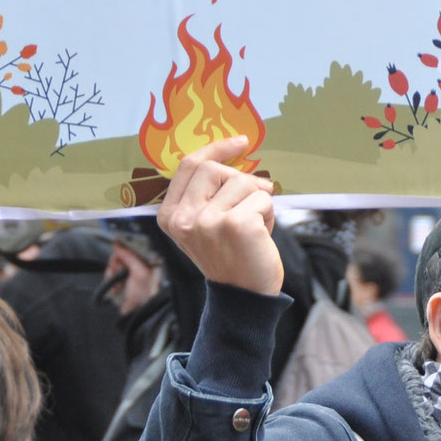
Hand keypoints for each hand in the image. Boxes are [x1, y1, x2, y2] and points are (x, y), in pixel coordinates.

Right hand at [159, 137, 280, 296]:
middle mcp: (183, 219)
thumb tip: (237, 152)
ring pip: (243, 182)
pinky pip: (263, 197)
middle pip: (214, 169)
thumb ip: (210, 192)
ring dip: (257, 201)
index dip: (216, 149)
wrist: (245, 297)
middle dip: (241, 181)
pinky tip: (261, 235)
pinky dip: (270, 213)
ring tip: (253, 227)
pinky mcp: (236, 225)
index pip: (188, 165)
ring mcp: (207, 222)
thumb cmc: (230, 255)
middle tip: (252, 202)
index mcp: (170, 216)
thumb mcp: (206, 223)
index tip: (240, 143)